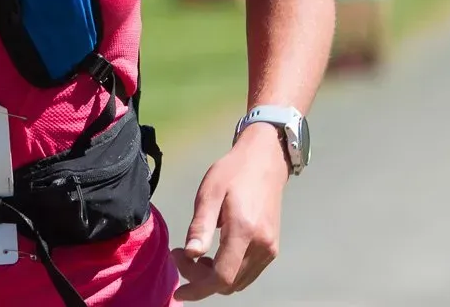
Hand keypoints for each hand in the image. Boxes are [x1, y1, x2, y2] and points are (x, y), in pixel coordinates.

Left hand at [172, 123, 288, 300]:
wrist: (265, 160)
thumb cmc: (233, 172)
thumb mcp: (210, 193)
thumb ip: (201, 226)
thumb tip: (190, 255)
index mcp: (245, 230)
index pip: (222, 278)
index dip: (197, 288)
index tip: (177, 284)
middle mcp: (262, 245)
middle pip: (229, 284)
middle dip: (200, 280)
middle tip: (181, 256)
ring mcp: (270, 249)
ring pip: (239, 283)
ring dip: (214, 279)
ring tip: (195, 256)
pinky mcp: (272, 248)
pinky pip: (247, 274)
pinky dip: (228, 273)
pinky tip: (213, 256)